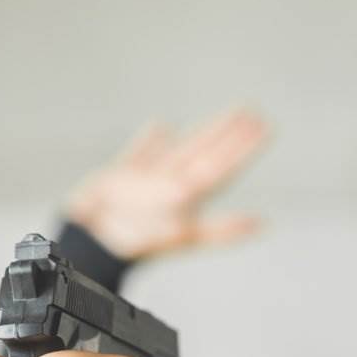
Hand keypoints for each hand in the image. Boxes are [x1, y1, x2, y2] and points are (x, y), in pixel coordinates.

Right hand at [64, 109, 269, 262]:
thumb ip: (215, 223)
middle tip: (253, 112)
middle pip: (206, 156)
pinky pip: (139, 155)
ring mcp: (146, 182)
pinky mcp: (118, 178)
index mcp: (189, 197)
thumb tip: (259, 223)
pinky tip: (159, 127)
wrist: (91, 244)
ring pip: (180, 151)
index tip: (264, 127)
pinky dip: (149, 143)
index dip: (242, 148)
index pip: (222, 168)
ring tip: (218, 117)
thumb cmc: (136, 240)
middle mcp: (172, 187)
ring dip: (202, 134)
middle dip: (228, 136)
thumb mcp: (180, 231)